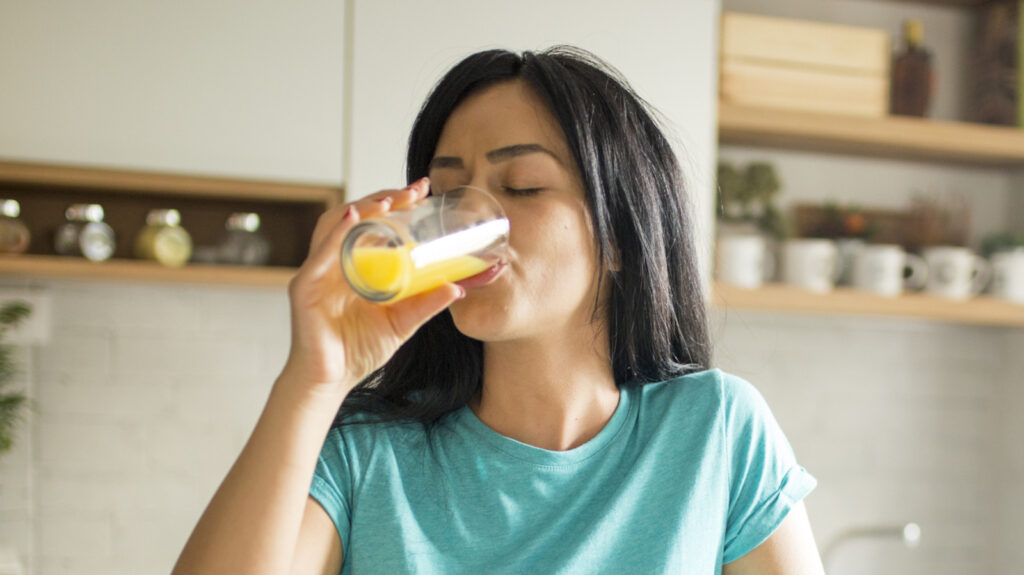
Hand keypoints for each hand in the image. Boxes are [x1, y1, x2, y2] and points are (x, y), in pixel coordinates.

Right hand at [278, 177, 463, 398]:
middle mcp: (333, 261)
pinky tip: (353, 220)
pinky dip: (335, 234)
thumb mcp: (401, 323)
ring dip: (361, 209)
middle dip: (383, 198)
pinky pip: (319, 256)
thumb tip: (456, 288)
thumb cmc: (358, 349)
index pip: (373, 223)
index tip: (422, 191)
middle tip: (413, 191)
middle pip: (354, 217)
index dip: (395, 203)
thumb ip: (425, 305)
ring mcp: (317, 272)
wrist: (331, 381)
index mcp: (354, 264)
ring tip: (388, 202)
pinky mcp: (305, 288)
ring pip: (333, 226)